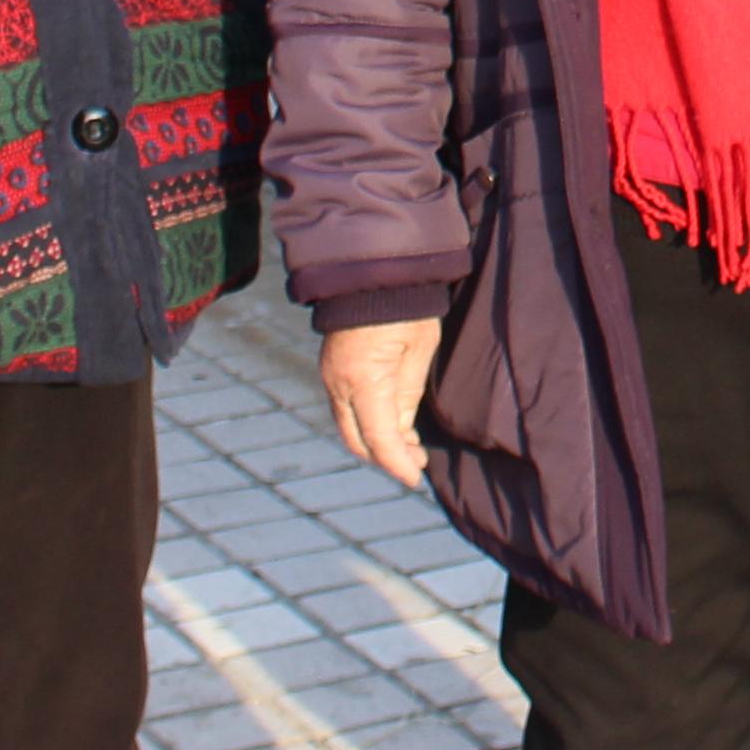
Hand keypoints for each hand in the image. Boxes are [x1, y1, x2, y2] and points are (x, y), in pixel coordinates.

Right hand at [318, 318, 441, 486]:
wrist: (373, 270)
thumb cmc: (407, 307)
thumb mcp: (418, 352)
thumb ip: (406, 396)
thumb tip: (403, 434)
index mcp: (364, 380)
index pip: (380, 439)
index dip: (398, 464)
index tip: (415, 479)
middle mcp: (339, 385)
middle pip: (358, 440)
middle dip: (386, 458)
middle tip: (416, 464)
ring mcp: (331, 379)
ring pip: (349, 428)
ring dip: (376, 443)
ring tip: (409, 448)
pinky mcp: (332, 373)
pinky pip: (346, 411)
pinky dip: (367, 425)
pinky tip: (393, 426)